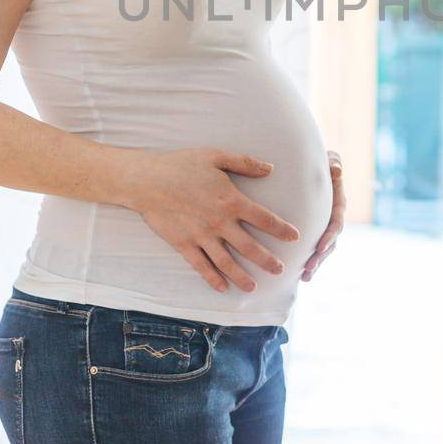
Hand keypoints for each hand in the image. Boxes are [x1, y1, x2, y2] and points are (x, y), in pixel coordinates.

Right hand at [128, 147, 301, 293]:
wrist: (147, 180)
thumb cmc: (182, 164)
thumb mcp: (216, 156)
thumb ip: (245, 163)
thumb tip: (271, 168)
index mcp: (231, 200)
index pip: (264, 218)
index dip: (281, 229)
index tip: (296, 238)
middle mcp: (219, 222)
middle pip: (249, 246)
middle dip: (267, 260)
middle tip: (281, 270)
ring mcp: (201, 236)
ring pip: (227, 262)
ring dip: (242, 276)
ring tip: (254, 287)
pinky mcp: (184, 244)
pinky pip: (201, 266)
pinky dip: (212, 278)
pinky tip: (222, 287)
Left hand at [301, 150, 345, 281]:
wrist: (314, 166)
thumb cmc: (323, 161)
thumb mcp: (330, 158)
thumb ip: (334, 163)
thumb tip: (336, 170)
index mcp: (338, 205)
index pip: (336, 224)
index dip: (329, 236)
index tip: (320, 247)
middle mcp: (333, 218)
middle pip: (330, 243)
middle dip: (320, 257)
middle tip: (309, 269)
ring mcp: (324, 226)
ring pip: (323, 250)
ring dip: (315, 264)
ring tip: (305, 277)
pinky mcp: (315, 231)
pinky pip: (313, 248)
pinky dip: (308, 261)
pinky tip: (299, 275)